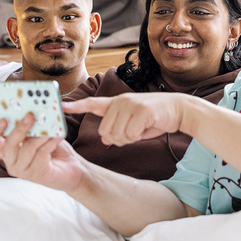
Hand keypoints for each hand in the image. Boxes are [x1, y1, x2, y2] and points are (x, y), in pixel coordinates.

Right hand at [0, 114, 85, 191]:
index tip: (3, 118)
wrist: (72, 169)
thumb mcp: (40, 134)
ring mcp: (23, 170)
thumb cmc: (53, 149)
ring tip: (51, 126)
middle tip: (30, 116)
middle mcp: (12, 161)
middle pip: (8, 144)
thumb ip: (32, 125)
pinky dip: (51, 142)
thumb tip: (31, 109)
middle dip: (19, 129)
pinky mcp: (38, 174)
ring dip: (40, 135)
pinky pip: (42, 154)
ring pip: (27, 148)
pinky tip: (59, 135)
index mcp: (8, 149)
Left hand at [62, 92, 188, 146]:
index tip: (61, 106)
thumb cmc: (155, 118)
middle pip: (106, 131)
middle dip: (118, 138)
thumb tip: (106, 138)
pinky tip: (146, 129)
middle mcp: (121, 101)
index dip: (77, 106)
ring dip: (128, 139)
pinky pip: (130, 134)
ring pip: (117, 134)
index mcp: (117, 103)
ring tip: (140, 129)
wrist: (179, 109)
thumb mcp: (134, 124)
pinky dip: (137, 137)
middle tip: (132, 133)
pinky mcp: (141, 110)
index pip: (93, 104)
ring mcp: (131, 104)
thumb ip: (118, 128)